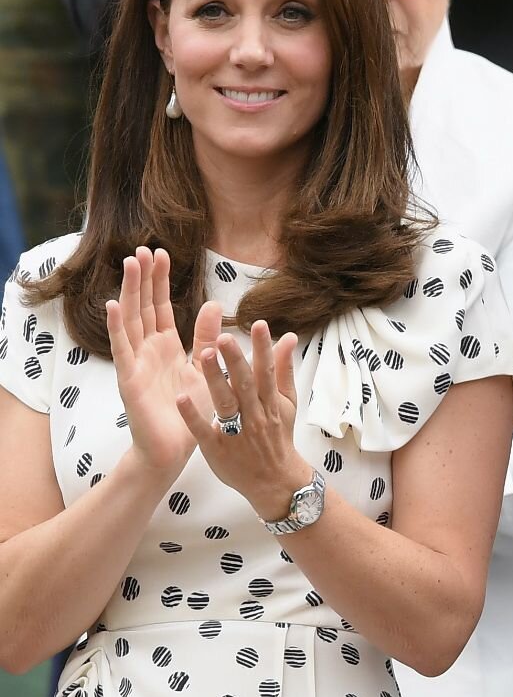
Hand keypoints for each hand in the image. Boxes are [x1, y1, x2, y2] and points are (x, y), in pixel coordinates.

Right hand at [105, 247, 210, 474]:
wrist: (175, 448)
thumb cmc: (190, 411)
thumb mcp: (205, 367)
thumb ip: (207, 338)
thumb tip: (214, 305)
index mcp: (167, 347)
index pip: (162, 307)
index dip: (160, 281)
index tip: (163, 253)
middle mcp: (148, 350)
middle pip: (144, 306)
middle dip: (144, 278)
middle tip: (144, 248)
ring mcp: (136, 362)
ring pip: (131, 320)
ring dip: (130, 291)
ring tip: (130, 263)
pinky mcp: (128, 378)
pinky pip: (122, 348)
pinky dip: (117, 326)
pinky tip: (113, 304)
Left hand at [176, 316, 310, 522]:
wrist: (275, 480)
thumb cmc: (277, 436)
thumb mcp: (287, 403)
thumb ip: (284, 369)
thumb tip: (288, 337)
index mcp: (270, 402)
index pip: (266, 371)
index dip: (263, 348)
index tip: (258, 324)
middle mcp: (254, 414)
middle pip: (244, 384)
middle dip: (235, 360)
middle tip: (224, 337)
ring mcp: (235, 432)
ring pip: (225, 403)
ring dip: (215, 380)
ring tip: (205, 355)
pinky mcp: (216, 448)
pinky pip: (203, 430)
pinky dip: (193, 415)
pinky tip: (181, 398)